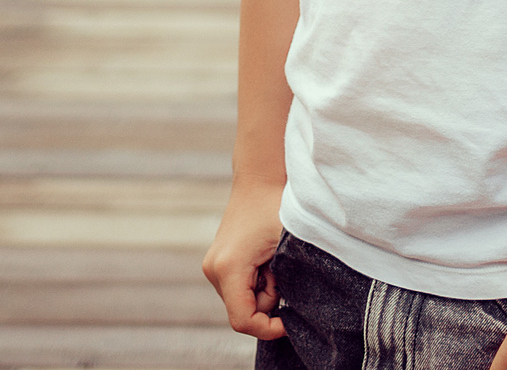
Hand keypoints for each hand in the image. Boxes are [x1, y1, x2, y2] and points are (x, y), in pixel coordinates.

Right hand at [202, 180, 287, 339]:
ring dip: (264, 288)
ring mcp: (213, 267)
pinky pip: (241, 288)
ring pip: (244, 300)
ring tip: (273, 258)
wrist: (260, 177)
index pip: (243, 320)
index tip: (290, 321)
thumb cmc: (276, 205)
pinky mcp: (218, 263)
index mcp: (229, 268)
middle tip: (281, 268)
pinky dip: (257, 280)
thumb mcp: (289, 244)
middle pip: (245, 311)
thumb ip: (290, 280)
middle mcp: (214, 271)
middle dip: (269, 299)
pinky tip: (264, 257)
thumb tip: (293, 311)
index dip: (268, 328)